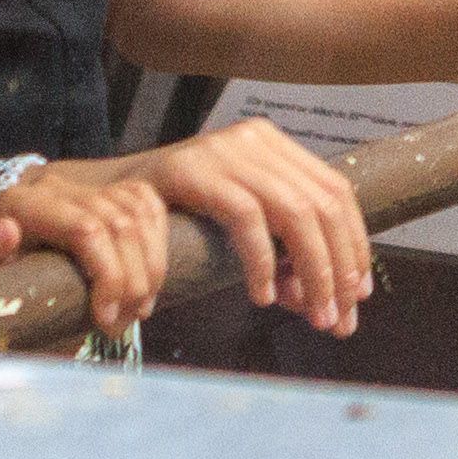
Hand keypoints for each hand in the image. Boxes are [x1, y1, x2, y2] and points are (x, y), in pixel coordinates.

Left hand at [0, 155, 175, 333]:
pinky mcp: (110, 189)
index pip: (87, 229)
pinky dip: (158, 242)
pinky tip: (152, 278)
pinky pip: (149, 204)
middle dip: (131, 281)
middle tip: (122, 323)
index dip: (107, 274)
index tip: (105, 319)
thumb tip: (6, 232)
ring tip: (139, 309)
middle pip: (120, 226)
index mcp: (25, 203)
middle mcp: (59, 188)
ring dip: (150, 268)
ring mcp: (88, 186)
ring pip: (139, 217)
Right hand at [135, 118, 377, 334]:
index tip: (357, 294)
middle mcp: (254, 139)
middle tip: (336, 319)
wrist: (100, 198)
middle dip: (336, 269)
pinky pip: (246, 217)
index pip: (336, 192)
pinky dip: (262, 261)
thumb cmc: (174, 219)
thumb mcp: (239, 227)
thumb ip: (283, 253)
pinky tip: (263, 296)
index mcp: (273, 145)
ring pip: (294, 212)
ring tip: (311, 315)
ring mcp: (223, 149)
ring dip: (311, 271)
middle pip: (321, 205)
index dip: (354, 244)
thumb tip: (328, 302)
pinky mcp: (191, 168)